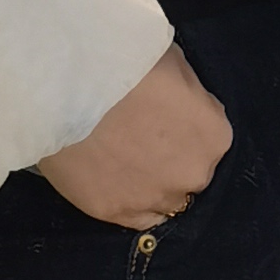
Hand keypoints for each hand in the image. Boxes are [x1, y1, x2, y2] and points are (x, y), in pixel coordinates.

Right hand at [39, 44, 232, 228]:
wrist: (66, 84)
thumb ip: (189, 92)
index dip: (184, 128)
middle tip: (138, 137)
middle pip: (189, 173)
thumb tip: (185, 102)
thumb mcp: (173, 60)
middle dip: (171, 159)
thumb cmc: (123, 62)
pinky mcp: (114, 212)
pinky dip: (129, 203)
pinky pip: (135, 219)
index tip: (160, 117)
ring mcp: (154, 197)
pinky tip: (114, 182)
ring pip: (164, 200)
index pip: (209, 139)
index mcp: (214, 135)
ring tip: (120, 160)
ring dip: (150, 184)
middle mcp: (193, 174)